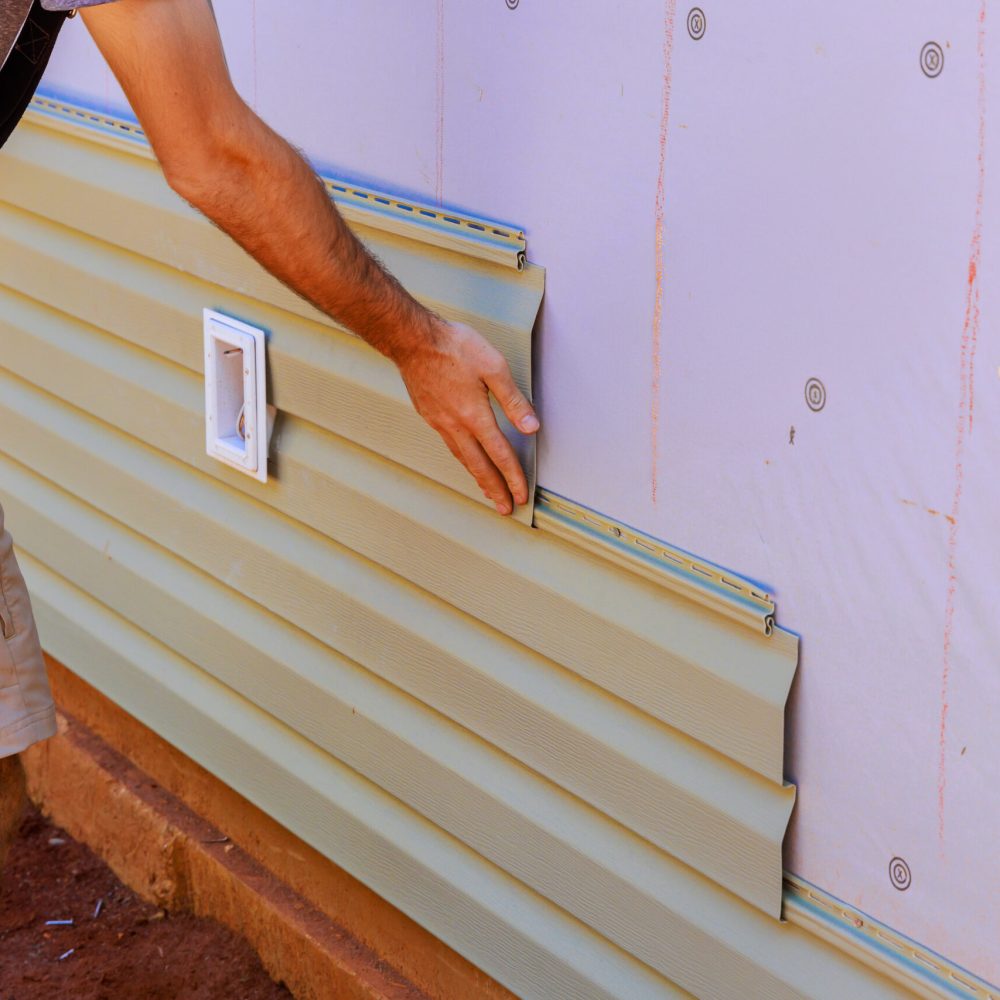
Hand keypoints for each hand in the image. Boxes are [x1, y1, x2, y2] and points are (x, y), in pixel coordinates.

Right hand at [396, 320, 539, 514]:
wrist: (412, 339)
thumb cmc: (453, 347)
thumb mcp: (493, 366)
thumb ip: (513, 400)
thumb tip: (531, 427)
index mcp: (475, 415)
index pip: (500, 454)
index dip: (513, 477)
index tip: (521, 495)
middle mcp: (456, 425)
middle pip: (480, 466)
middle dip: (495, 490)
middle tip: (505, 509)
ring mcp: (440, 422)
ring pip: (463, 459)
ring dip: (478, 479)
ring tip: (488, 493)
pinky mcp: (430, 415)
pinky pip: (451, 446)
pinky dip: (463, 461)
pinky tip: (467, 461)